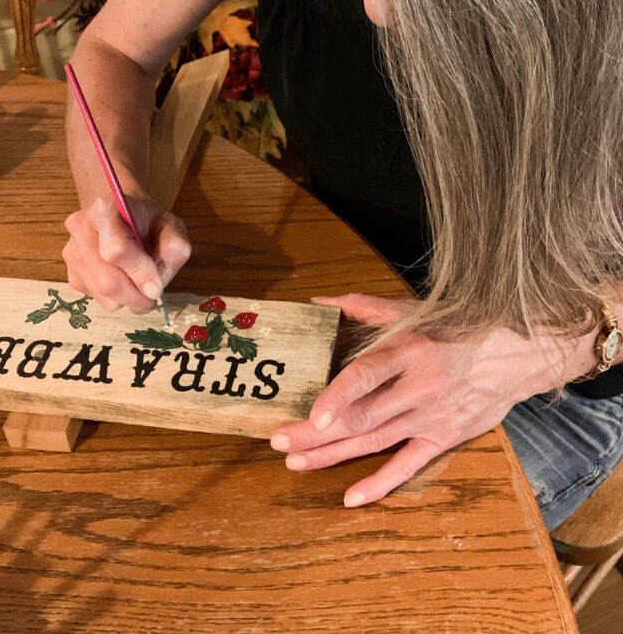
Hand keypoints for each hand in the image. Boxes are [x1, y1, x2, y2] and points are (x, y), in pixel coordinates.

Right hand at [62, 194, 190, 312]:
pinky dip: (117, 297)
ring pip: (103, 296)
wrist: (118, 213)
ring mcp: (72, 253)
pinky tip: (123, 277)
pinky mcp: (72, 274)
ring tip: (138, 277)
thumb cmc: (145, 219)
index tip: (157, 287)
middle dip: (136, 294)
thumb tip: (158, 282)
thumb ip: (174, 247)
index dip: (139, 272)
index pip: (116, 249)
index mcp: (105, 208)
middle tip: (153, 292)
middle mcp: (81, 229)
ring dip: (128, 297)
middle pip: (106, 281)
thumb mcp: (170, 224)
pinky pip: (98, 299)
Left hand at [270, 293, 560, 506]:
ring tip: (296, 463)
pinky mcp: (444, 437)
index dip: (338, 396)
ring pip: (375, 442)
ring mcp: (431, 416)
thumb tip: (320, 302)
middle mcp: (419, 387)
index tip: (312, 415)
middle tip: (280, 442)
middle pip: (362, 416)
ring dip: (333, 455)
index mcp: (410, 350)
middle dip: (317, 433)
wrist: (517, 353)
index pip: (367, 375)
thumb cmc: (459, 326)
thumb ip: (363, 306)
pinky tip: (350, 497)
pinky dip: (380, 484)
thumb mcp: (412, 309)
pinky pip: (408, 466)